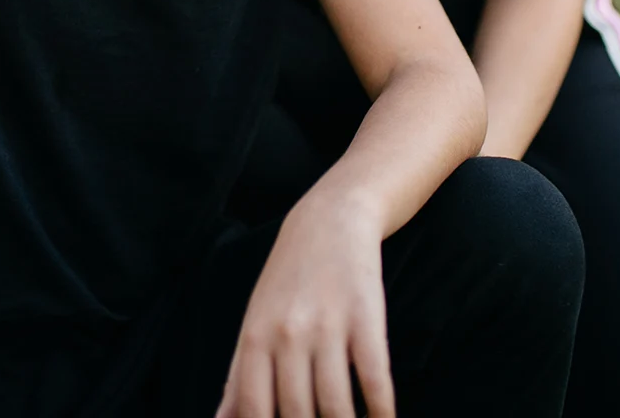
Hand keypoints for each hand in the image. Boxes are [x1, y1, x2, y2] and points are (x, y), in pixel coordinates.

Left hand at [216, 194, 393, 417]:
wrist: (330, 221)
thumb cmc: (287, 281)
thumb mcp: (254, 322)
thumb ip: (238, 376)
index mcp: (254, 338)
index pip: (253, 409)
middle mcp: (288, 334)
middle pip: (297, 414)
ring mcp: (328, 326)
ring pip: (335, 405)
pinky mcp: (366, 318)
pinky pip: (374, 379)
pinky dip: (381, 411)